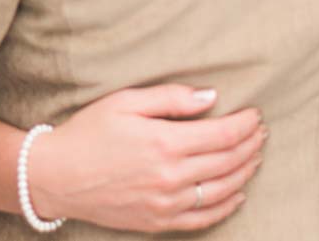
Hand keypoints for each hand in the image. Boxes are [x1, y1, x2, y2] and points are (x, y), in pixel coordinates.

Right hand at [26, 85, 264, 232]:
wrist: (56, 176)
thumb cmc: (88, 132)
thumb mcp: (126, 102)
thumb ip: (171, 98)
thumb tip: (211, 97)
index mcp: (165, 142)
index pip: (223, 134)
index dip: (245, 124)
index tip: (256, 115)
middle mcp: (170, 177)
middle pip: (228, 161)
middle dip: (251, 145)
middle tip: (261, 133)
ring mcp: (166, 203)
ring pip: (222, 190)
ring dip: (245, 172)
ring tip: (255, 157)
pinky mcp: (157, 222)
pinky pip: (203, 218)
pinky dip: (226, 206)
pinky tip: (237, 194)